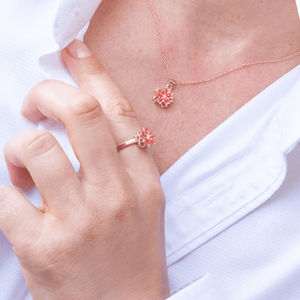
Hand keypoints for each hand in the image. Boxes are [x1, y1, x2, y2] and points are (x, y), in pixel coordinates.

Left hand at [0, 40, 169, 298]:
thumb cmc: (133, 253)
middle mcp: (115, 195)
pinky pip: (4, 194)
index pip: (118, 112)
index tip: (74, 53)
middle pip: (79, 113)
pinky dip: (3, 181)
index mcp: (142, 180)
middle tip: (36, 104)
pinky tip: (15, 191)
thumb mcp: (143, 200)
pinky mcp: (42, 248)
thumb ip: (121, 158)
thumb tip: (84, 117)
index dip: (94, 74)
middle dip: (48, 93)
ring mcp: (79, 222)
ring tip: (24, 163)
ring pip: (34, 147)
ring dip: (19, 145)